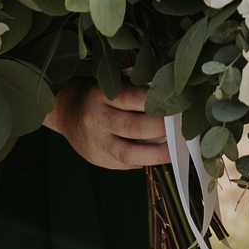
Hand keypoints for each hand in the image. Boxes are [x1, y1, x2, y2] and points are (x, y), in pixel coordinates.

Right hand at [45, 83, 167, 169]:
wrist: (65, 112)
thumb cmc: (96, 94)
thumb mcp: (111, 84)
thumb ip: (134, 92)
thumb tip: (170, 102)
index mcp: (100, 94)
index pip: (133, 98)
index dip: (158, 102)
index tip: (178, 103)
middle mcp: (96, 119)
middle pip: (134, 127)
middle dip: (162, 129)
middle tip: (183, 127)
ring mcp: (96, 142)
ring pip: (129, 153)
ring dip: (157, 154)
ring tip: (176, 150)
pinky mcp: (98, 159)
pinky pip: (125, 163)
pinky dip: (145, 161)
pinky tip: (160, 156)